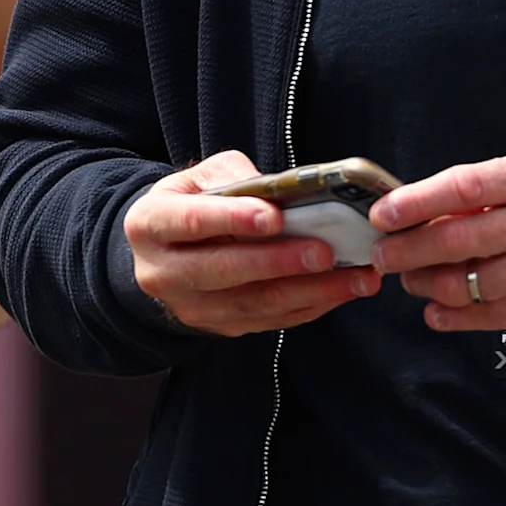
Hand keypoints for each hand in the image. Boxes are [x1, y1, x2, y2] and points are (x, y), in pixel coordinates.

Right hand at [121, 150, 380, 338]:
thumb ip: (232, 177)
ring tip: (356, 277)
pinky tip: (343, 291)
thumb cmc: (190, 204)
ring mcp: (190, 308)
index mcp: (149, 225)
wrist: (163, 253)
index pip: (192, 221)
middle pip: (225, 270)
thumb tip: (280, 191)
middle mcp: (162, 273)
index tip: (274, 217)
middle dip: (279, 262)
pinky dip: (310, 306)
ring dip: (310, 291)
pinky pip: (270, 321)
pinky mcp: (219, 327)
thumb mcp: (196, 178)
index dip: (232, 220)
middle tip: (326, 252)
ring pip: (254, 304)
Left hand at [367, 156, 505, 350]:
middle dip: (405, 249)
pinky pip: (479, 316)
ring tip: (412, 278)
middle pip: (452, 240)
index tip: (384, 212)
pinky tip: (435, 309)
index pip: (463, 188)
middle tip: (383, 252)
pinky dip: (447, 315)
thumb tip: (426, 207)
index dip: (414, 201)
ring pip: (460, 283)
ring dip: (423, 283)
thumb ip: (493, 191)